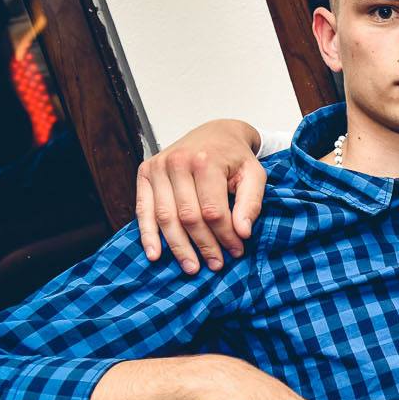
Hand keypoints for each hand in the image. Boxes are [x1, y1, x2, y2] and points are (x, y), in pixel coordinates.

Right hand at [136, 119, 265, 274]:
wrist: (215, 133)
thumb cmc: (236, 157)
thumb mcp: (255, 175)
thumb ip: (251, 203)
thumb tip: (242, 233)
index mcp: (206, 161)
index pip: (213, 211)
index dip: (225, 236)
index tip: (236, 251)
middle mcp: (178, 162)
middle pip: (189, 217)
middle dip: (204, 245)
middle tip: (216, 264)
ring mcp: (158, 167)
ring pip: (166, 217)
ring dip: (178, 247)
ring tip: (192, 267)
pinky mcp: (145, 173)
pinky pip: (143, 209)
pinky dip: (148, 234)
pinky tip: (155, 254)